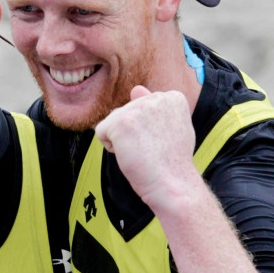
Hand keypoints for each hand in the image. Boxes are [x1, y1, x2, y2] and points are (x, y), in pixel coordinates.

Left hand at [93, 85, 199, 208]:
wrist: (173, 183)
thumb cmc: (172, 162)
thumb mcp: (172, 128)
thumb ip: (155, 109)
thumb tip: (136, 89)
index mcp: (172, 97)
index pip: (143, 107)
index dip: (148, 129)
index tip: (162, 142)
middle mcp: (156, 97)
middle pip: (127, 113)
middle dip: (133, 134)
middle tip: (152, 150)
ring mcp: (137, 108)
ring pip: (113, 122)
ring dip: (121, 140)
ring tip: (142, 152)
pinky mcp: (120, 122)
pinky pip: (101, 132)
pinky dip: (110, 148)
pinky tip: (129, 155)